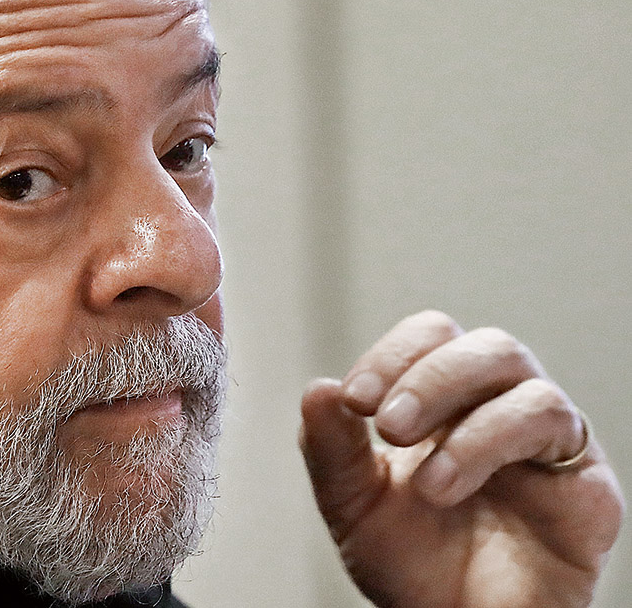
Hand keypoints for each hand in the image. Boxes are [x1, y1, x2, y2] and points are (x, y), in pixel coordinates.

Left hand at [300, 310, 623, 607]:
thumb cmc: (411, 564)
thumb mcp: (352, 505)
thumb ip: (331, 448)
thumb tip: (317, 388)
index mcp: (444, 402)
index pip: (431, 338)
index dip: (393, 354)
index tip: (354, 398)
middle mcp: (499, 408)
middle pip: (482, 344)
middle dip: (426, 376)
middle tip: (388, 426)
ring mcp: (544, 439)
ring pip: (518, 371)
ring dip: (459, 413)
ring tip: (423, 480)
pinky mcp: (584, 480)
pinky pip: (555, 424)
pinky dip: (491, 441)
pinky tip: (449, 484)